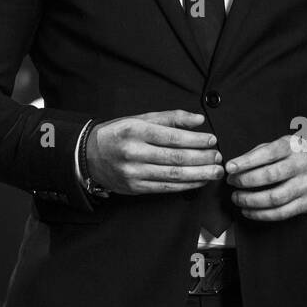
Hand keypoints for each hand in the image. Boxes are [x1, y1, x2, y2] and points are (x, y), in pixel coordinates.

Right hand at [84, 110, 222, 194]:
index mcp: (135, 130)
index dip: (196, 140)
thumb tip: (198, 120)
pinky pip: (165, 187)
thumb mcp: (140, 118)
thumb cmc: (117, 134)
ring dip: (199, 175)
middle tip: (218, 157)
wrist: (88, 155)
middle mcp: (134, 152)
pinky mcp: (135, 187)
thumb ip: (170, 118)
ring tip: (215, 172)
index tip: (212, 140)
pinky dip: (186, 185)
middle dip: (202, 159)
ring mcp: (134, 172)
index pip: (173, 137)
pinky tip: (198, 181)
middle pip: (176, 158)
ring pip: (173, 175)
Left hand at [225, 134, 306, 220]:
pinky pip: (282, 213)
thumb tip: (237, 165)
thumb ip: (260, 152)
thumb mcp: (283, 144)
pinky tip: (250, 211)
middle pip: (270, 176)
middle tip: (232, 183)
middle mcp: (301, 165)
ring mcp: (306, 186)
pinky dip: (262, 214)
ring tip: (237, 198)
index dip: (246, 161)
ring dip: (251, 201)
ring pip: (275, 198)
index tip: (230, 167)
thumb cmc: (299, 155)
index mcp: (293, 147)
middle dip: (245, 181)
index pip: (267, 153)